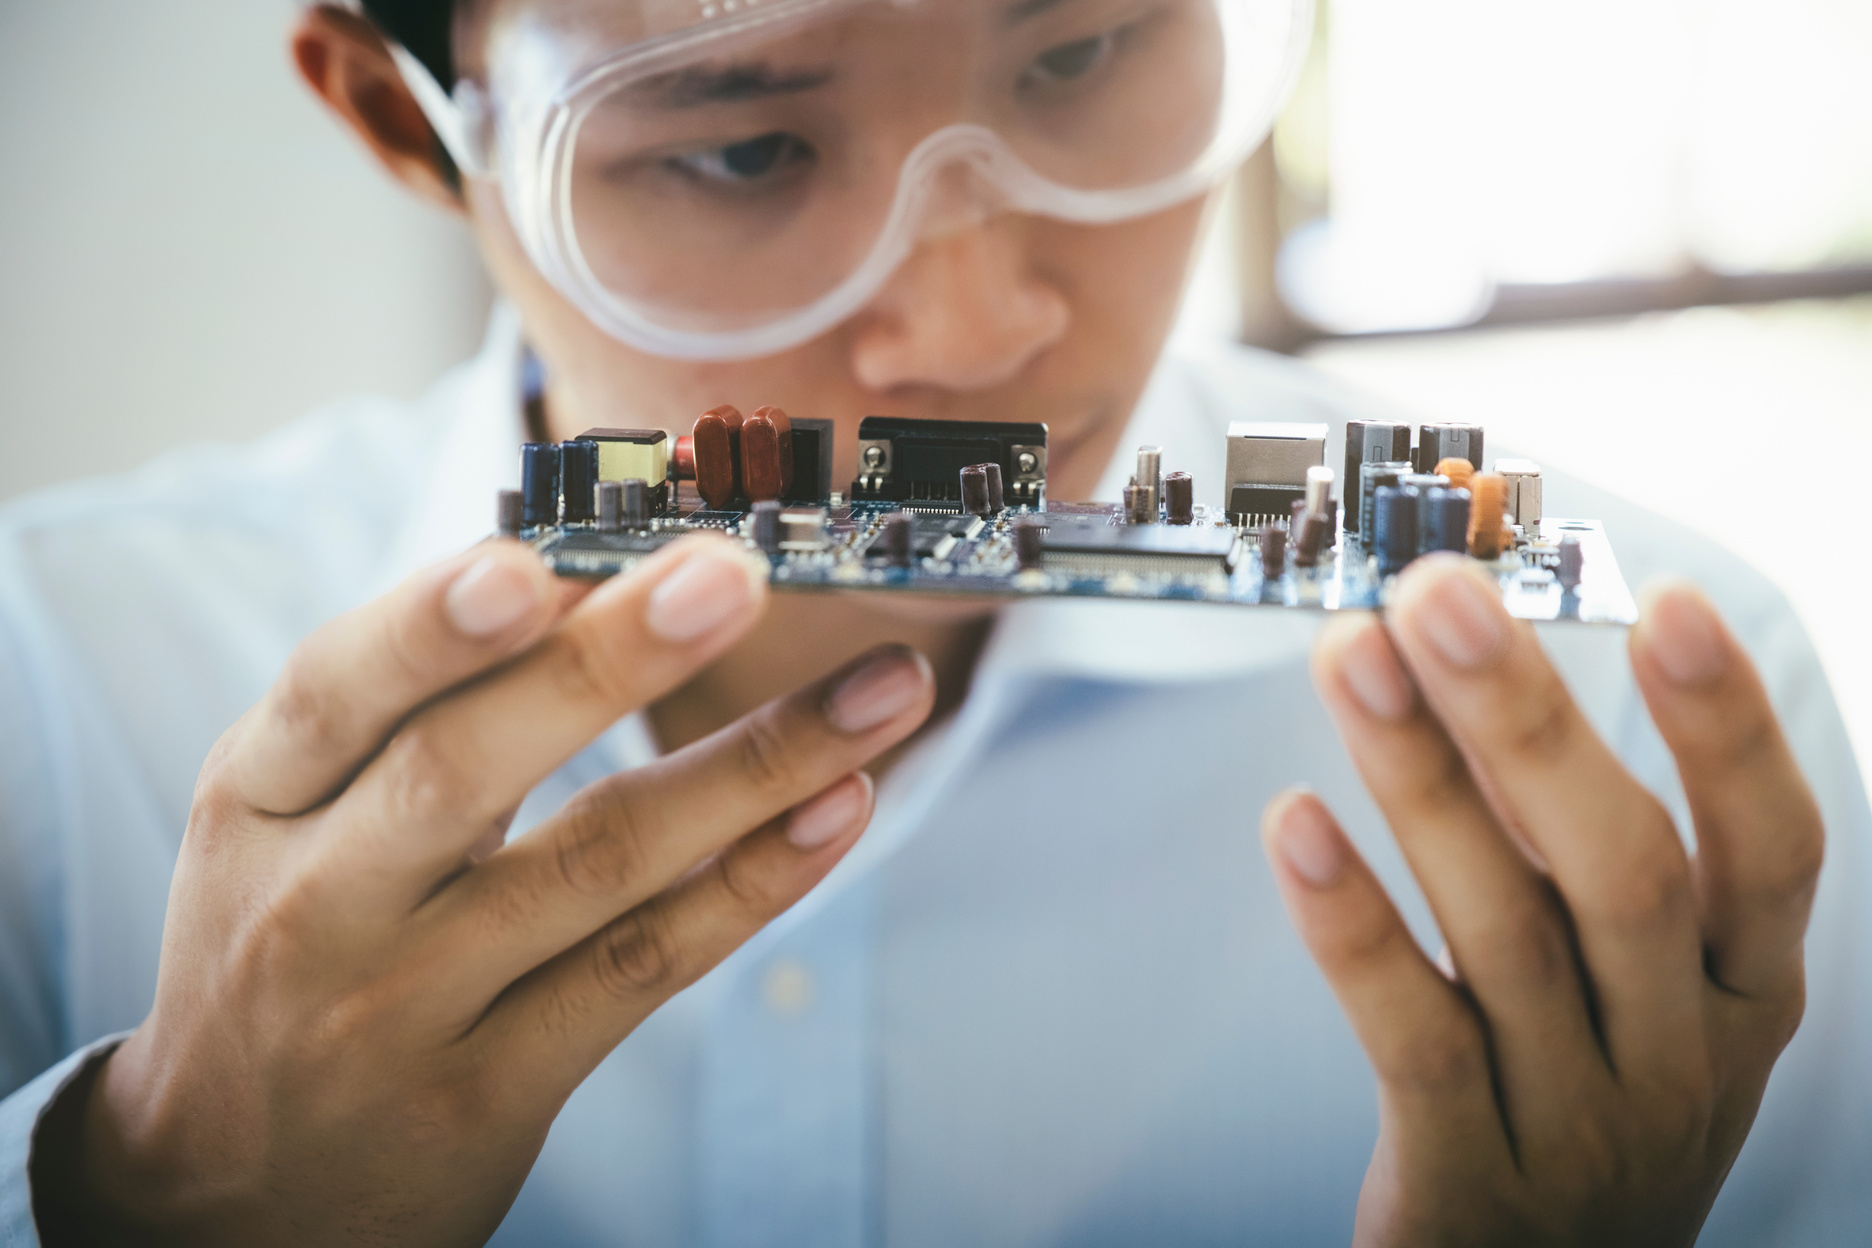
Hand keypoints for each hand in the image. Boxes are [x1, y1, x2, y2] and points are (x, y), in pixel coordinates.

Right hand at [53, 534, 934, 1245]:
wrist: (239, 1180)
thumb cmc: (288, 940)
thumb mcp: (290, 817)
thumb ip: (408, 706)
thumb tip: (588, 570)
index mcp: (258, 798)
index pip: (337, 688)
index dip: (432, 623)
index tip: (539, 559)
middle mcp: (321, 902)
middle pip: (466, 768)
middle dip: (609, 664)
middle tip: (734, 579)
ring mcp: (408, 1006)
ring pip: (597, 864)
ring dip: (755, 767)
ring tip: (884, 689)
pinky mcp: (493, 1089)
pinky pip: (642, 970)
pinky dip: (751, 884)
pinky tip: (839, 806)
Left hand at [1261, 555, 1822, 1246]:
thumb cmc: (1586, 1104)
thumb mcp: (1623, 986)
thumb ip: (1561, 843)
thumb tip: (1485, 680)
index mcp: (1741, 995)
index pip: (1774, 850)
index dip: (1728, 727)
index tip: (1667, 601)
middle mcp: (1678, 1056)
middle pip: (1622, 868)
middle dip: (1529, 717)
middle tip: (1438, 595)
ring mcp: (1578, 1124)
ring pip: (1508, 934)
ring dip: (1421, 780)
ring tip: (1347, 658)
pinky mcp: (1467, 1180)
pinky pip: (1413, 1036)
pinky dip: (1355, 926)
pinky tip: (1297, 825)